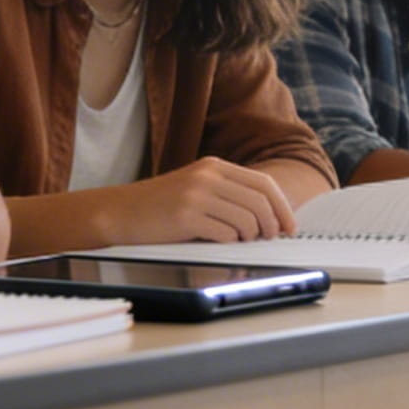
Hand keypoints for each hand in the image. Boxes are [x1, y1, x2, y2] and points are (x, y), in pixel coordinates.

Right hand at [108, 158, 295, 244]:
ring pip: (247, 219)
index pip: (264, 184)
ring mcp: (197, 195)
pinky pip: (225, 233)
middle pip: (260, 202)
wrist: (120, 212)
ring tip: (238, 240)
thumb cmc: (160, 206)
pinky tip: (217, 242)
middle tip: (268, 238)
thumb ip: (228, 193)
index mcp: (214, 166)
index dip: (282, 207)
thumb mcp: (196, 188)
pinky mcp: (186, 216)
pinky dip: (228, 242)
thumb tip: (270, 216)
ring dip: (248, 236)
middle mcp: (208, 176)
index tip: (289, 226)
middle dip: (271, 225)